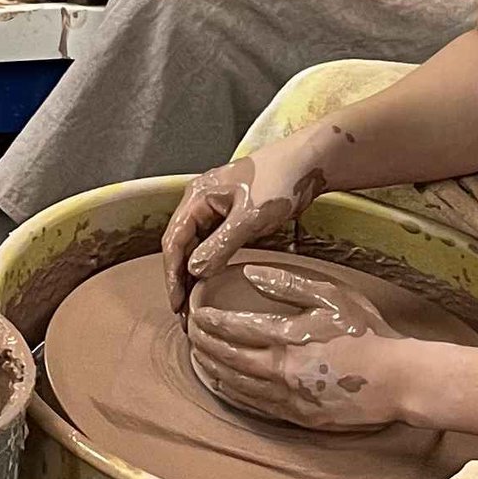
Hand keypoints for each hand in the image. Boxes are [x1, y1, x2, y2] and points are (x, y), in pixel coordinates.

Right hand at [161, 138, 325, 311]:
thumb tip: (193, 272)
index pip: (174, 239)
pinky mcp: (231, 217)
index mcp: (196, 197)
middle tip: (182, 313)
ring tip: (192, 306)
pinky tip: (209, 285)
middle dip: (178, 278)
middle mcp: (200, 203)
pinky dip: (208, 265)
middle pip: (180, 244)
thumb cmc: (278, 183)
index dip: (171, 273)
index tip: (176, 304)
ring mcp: (215, 210)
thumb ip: (221, 244)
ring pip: (195, 246)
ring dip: (192, 274)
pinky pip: (211, 244)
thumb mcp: (249, 217)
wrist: (306, 165)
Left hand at [185, 262, 406, 433]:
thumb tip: (251, 274)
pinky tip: (224, 386)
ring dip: (213, 370)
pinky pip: (256, 406)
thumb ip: (287, 284)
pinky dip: (233, 394)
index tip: (196, 313)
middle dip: (205, 345)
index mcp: (287, 338)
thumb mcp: (330, 296)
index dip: (211, 321)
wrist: (397, 381)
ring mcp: (290, 399)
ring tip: (197, 358)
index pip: (235, 328)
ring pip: (238, 385)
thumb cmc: (366, 334)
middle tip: (190, 334)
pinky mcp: (300, 417)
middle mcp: (281, 371)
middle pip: (230, 358)